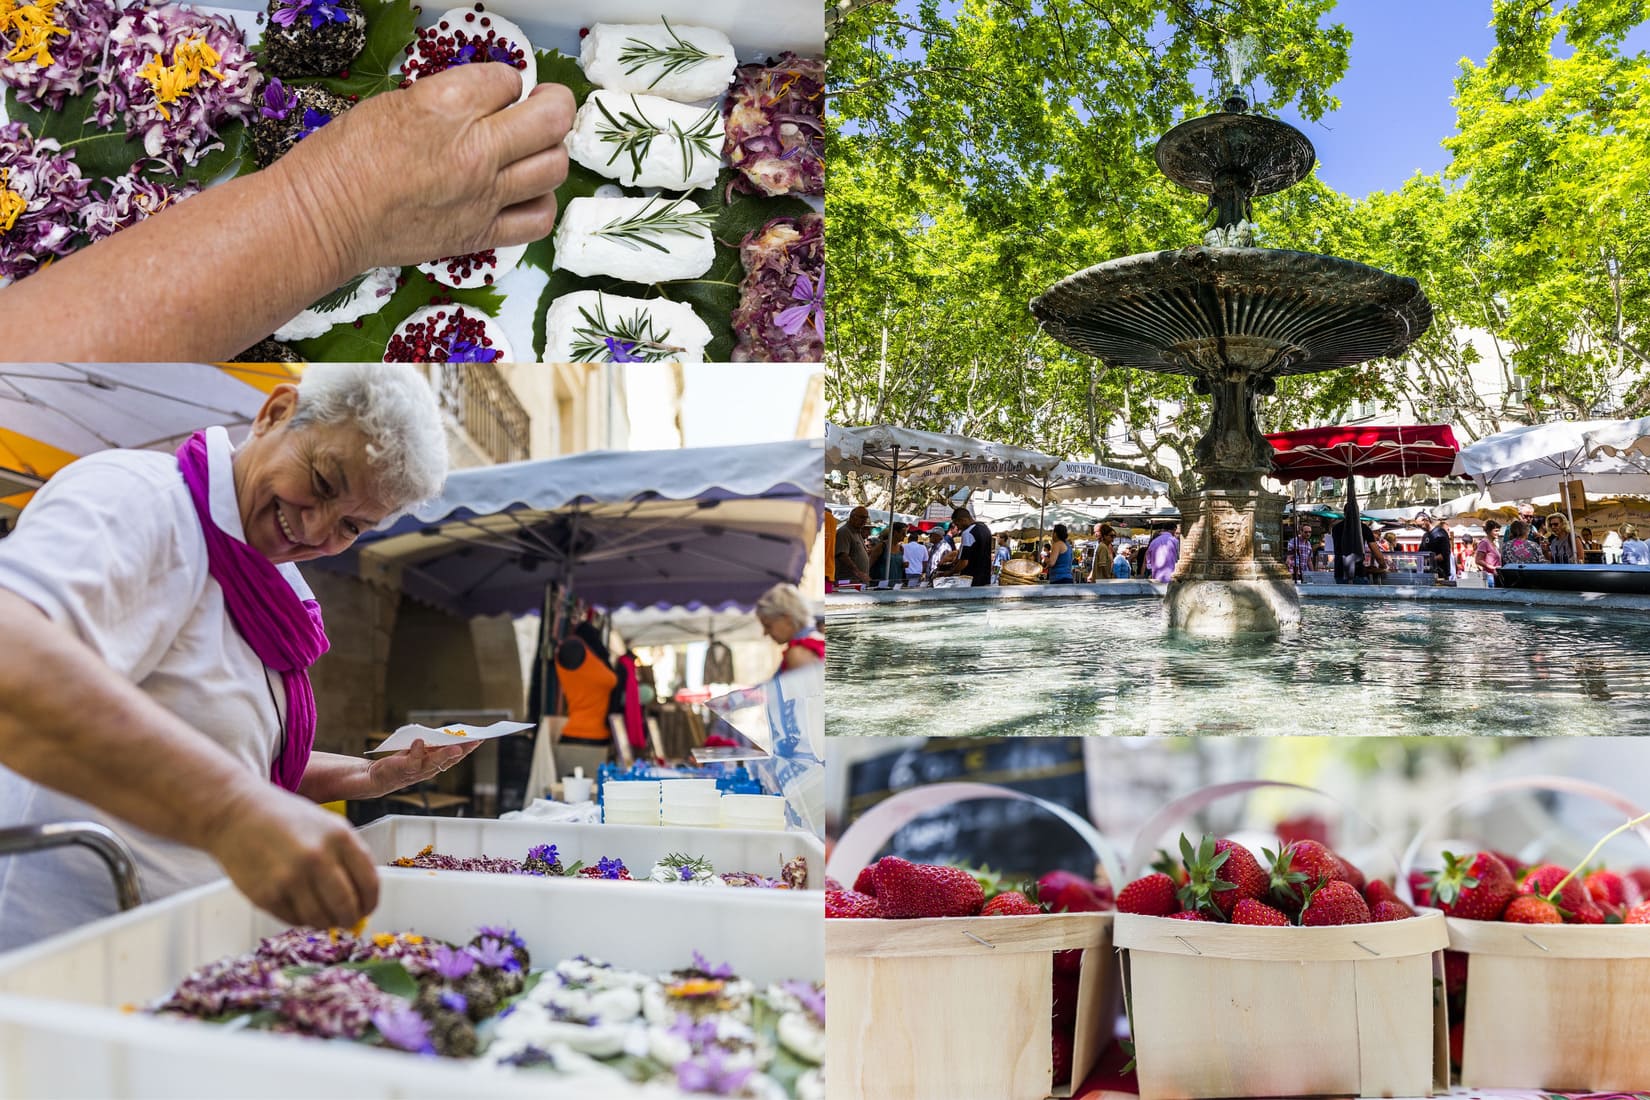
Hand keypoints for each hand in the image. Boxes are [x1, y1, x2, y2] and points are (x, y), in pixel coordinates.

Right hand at [206, 784, 379, 929]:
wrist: (237, 814)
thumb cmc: (286, 819)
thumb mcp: (328, 825)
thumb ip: (348, 856)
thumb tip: (364, 896)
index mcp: (339, 837)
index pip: (369, 882)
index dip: (371, 902)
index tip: (368, 908)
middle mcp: (317, 858)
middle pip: (346, 907)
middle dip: (351, 918)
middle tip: (348, 920)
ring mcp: (290, 879)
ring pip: (321, 919)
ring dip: (326, 922)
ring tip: (324, 915)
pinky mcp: (266, 896)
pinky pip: (294, 920)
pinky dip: (301, 919)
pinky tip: (299, 906)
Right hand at [280, 62, 574, 272]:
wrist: (325, 217)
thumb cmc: (344, 157)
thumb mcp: (395, 103)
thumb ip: (450, 98)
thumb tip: (487, 99)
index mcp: (447, 105)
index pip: (509, 79)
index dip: (503, 83)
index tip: (492, 93)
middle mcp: (474, 149)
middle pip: (552, 119)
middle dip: (553, 105)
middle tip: (542, 108)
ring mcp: (483, 195)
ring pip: (555, 167)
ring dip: (549, 152)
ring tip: (531, 151)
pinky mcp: (481, 233)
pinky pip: (539, 218)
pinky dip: (541, 202)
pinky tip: (525, 193)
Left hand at [365, 738, 481, 797]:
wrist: (378, 777)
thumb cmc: (400, 764)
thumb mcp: (419, 752)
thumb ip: (431, 746)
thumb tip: (445, 734)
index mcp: (435, 764)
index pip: (455, 756)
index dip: (468, 748)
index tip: (480, 738)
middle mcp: (429, 769)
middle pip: (449, 760)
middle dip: (463, 750)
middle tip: (475, 741)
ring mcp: (418, 770)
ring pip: (434, 762)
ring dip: (445, 754)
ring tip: (455, 746)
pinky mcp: (404, 769)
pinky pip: (413, 760)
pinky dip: (416, 751)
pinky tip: (419, 741)